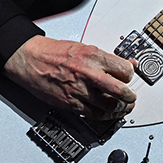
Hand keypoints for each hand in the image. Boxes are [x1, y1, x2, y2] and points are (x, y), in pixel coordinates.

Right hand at [2, 35, 136, 119]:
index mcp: (93, 56)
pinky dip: (103, 116)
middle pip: (121, 91)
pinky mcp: (70, 104)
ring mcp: (79, 90)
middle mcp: (88, 73)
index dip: (130, 76)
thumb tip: (126, 64)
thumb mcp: (84, 47)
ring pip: (109, 107)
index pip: (125, 70)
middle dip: (130, 97)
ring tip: (122, 108)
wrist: (30, 60)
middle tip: (131, 98)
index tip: (128, 78)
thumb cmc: (54, 52)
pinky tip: (106, 113)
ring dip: (119, 110)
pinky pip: (93, 115)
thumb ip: (106, 58)